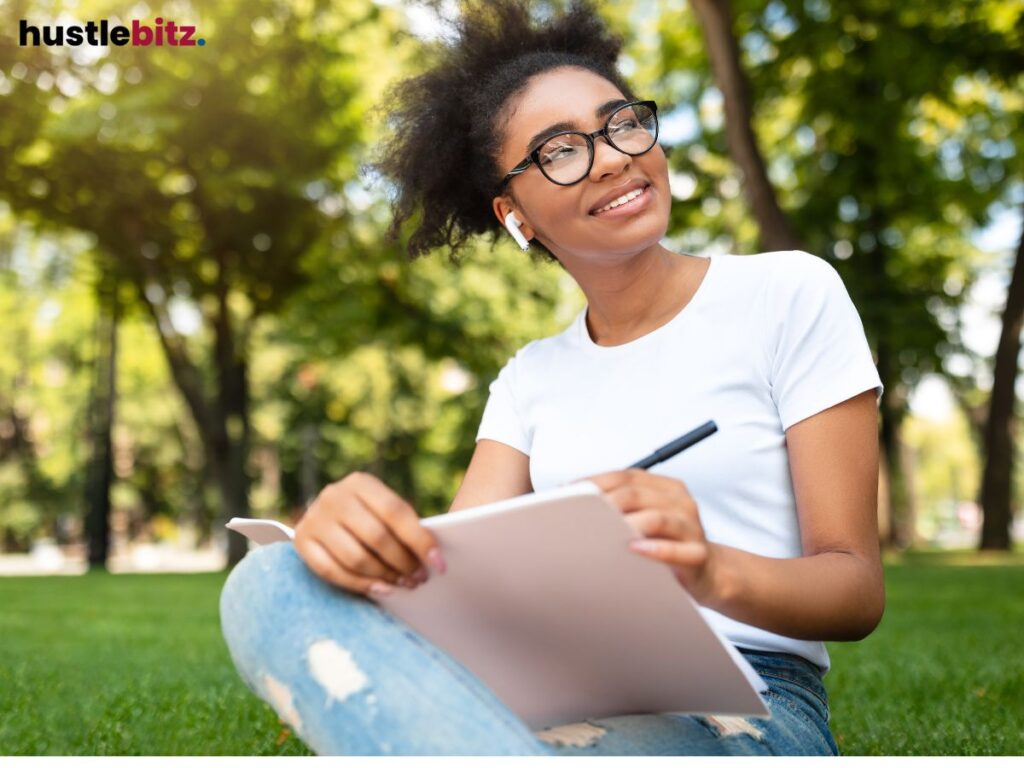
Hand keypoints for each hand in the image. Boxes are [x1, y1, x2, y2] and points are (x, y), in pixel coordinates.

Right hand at [294, 471, 445, 598]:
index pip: (396, 512)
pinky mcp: (302, 542)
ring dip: (384, 576)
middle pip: (376, 537)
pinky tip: (380, 589)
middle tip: (419, 578)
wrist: (324, 516)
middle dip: (403, 562)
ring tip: (403, 584)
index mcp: (360, 482)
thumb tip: (433, 557)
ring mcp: (314, 518)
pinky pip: (332, 572)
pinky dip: (360, 584)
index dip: (420, 540)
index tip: (439, 563)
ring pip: (355, 557)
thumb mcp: (382, 509)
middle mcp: (334, 496)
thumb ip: (402, 526)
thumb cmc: (367, 516)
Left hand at [577, 468, 720, 603]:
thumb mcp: (648, 519)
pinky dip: (655, 549)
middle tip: (581, 513)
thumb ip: (622, 507)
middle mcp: (680, 503)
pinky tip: (634, 550)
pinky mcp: (698, 555)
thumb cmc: (668, 544)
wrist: (711, 573)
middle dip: (605, 502)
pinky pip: (676, 551)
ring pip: (657, 518)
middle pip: (637, 494)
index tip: (569, 491)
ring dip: (627, 523)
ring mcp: (691, 528)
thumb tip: (574, 501)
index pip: (627, 476)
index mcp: (666, 488)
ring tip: (603, 531)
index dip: (596, 481)